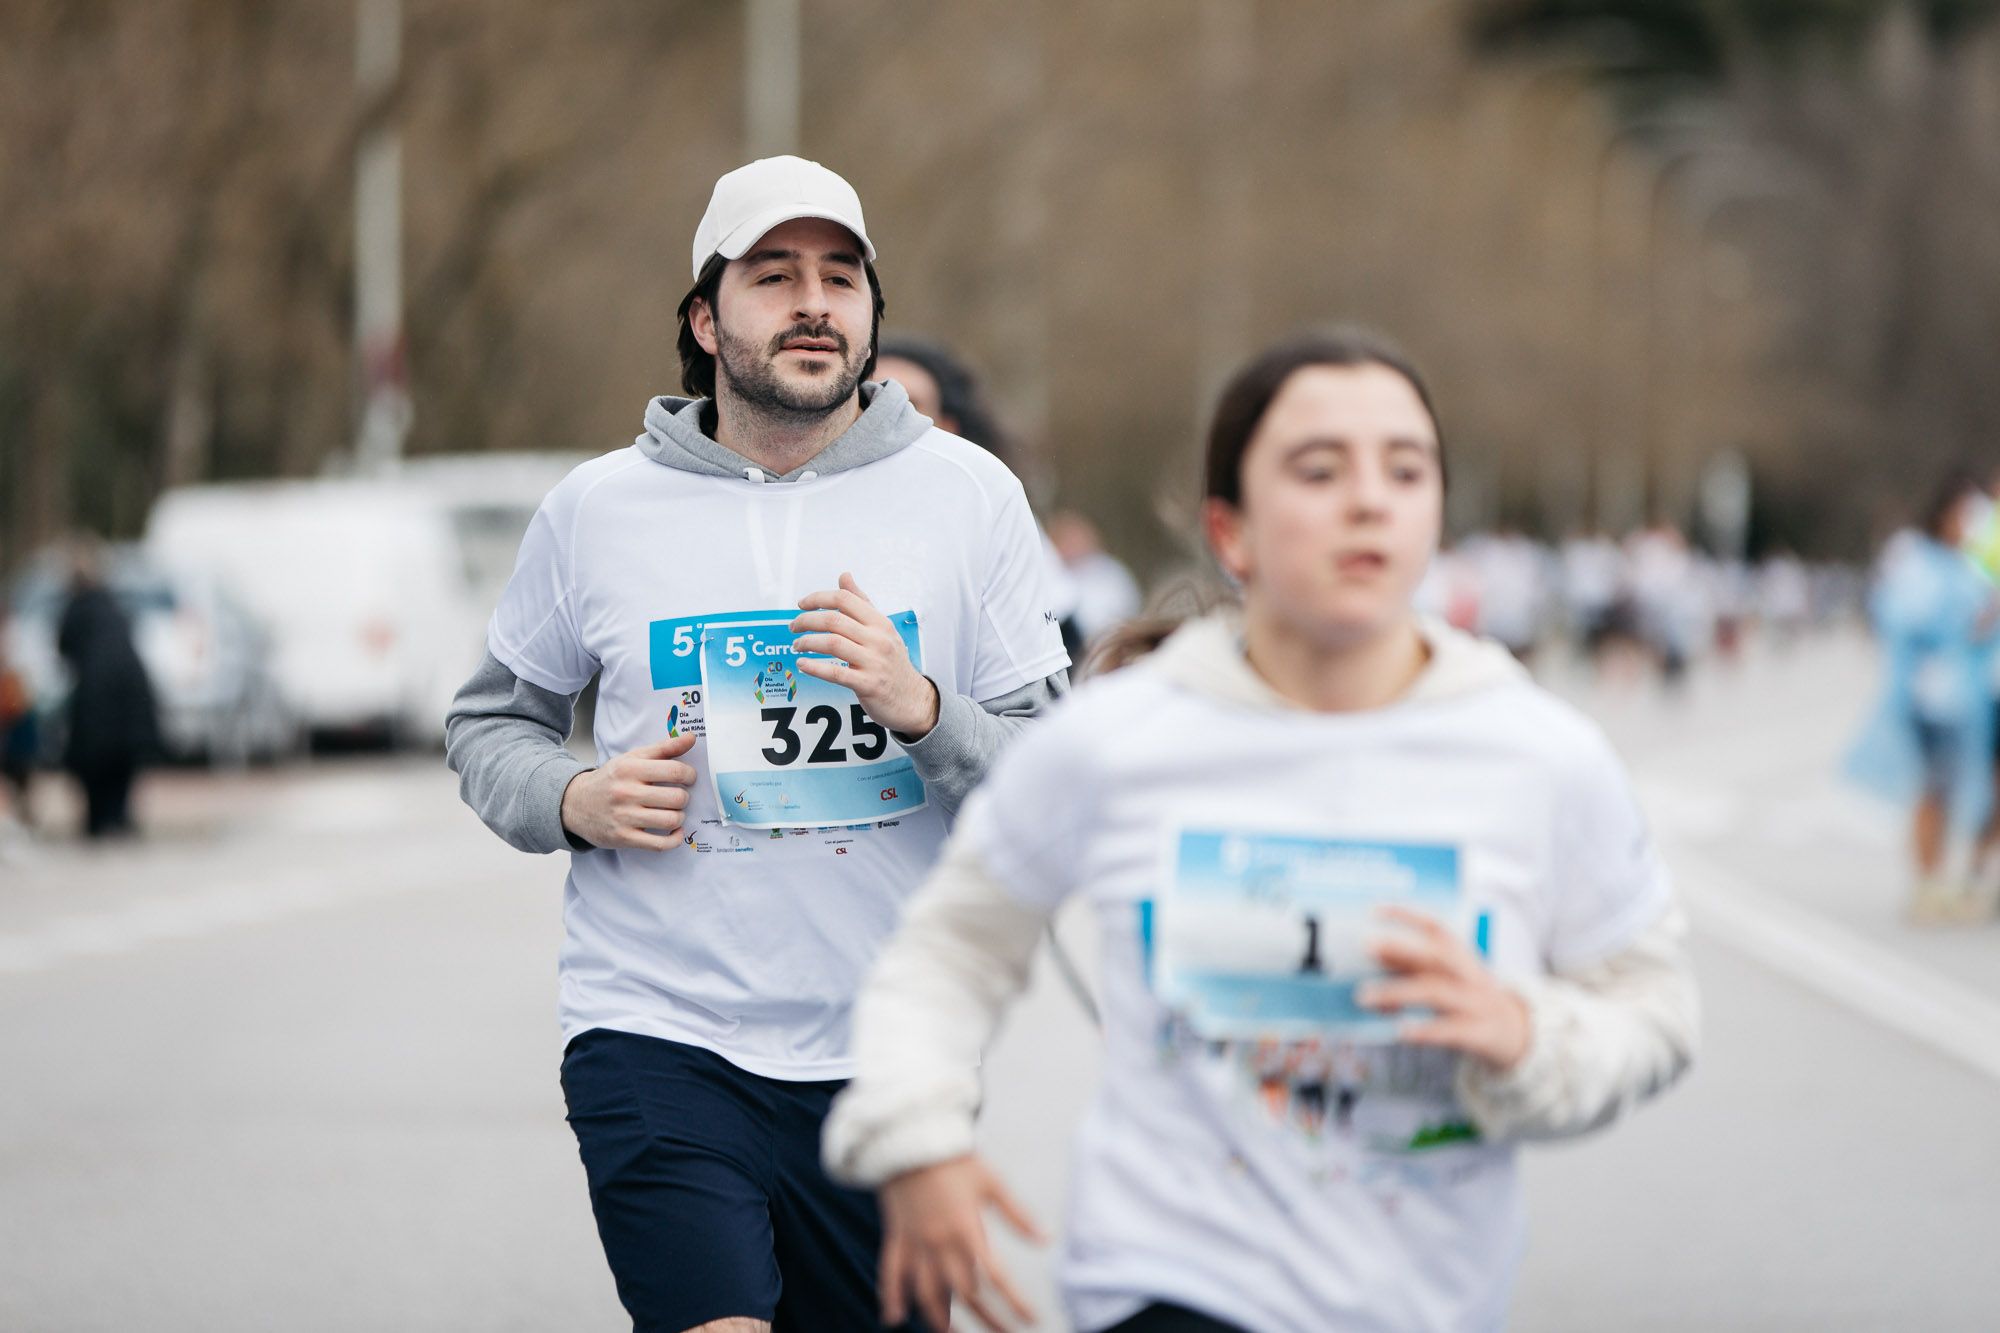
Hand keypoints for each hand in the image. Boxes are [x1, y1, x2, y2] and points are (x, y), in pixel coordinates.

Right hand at [558, 733, 697, 850]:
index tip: (689, 778)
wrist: (575, 803)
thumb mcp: (633, 758)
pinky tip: (674, 832)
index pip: (675, 771)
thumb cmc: (611, 779)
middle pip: (676, 798)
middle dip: (684, 798)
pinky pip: (659, 844)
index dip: (690, 775)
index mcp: (630, 768)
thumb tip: (692, 737)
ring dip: (679, 817)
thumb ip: (664, 748)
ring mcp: (624, 817)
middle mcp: (626, 792)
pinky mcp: (624, 838)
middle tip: (678, 797)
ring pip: (671, 820)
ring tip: (674, 812)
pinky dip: (674, 839)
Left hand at [792, 572, 939, 736]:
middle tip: (794, 627)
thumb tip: (844, 576)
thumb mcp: (882, 628)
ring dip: (807, 643)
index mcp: (880, 623)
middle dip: (807, 621)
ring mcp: (874, 662)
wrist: (913, 699)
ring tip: (797, 645)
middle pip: (834, 620)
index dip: (818, 598)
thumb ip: (861, 603)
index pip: (845, 599)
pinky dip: (814, 667)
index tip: (802, 604)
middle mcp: (878, 639)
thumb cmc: (893, 662)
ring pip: (832, 644)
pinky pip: (835, 673)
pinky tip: (802, 665)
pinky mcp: (868, 685)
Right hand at [878, 1155, 1042, 1331]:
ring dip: (940, 1320)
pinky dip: (891, 1297)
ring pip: (927, 1292)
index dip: (1013, 1301)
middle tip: (1004, 1332)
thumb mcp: (992, 1182)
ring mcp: (916, 1243)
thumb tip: (1047, 1238)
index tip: (1030, 1318)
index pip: (995, 1276)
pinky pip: (890, 1273)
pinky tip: (893, 1317)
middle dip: (986, 1318)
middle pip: (964, 1293)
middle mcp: (940, 1243)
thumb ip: (1018, 1215)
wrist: (911, 1140)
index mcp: (966, 1229)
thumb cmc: (955, 1159)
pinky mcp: (897, 1238)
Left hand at [1359, 905, 1530, 1071]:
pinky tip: (1400, 1031)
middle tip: (1366, 947)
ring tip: (1365, 997)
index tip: (1374, 909)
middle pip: (1435, 956)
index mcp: (1461, 956)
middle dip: (1400, 950)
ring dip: (1397, 993)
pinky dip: (1425, 1030)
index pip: (1436, 927)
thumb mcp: (1449, 977)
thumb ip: (1414, 967)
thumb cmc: (1469, 999)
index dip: (1407, 915)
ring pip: (1436, 992)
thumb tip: (1373, 956)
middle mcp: (1469, 974)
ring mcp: (1476, 1002)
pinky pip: (1451, 1029)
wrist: (1519, 1031)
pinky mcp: (1479, 1031)